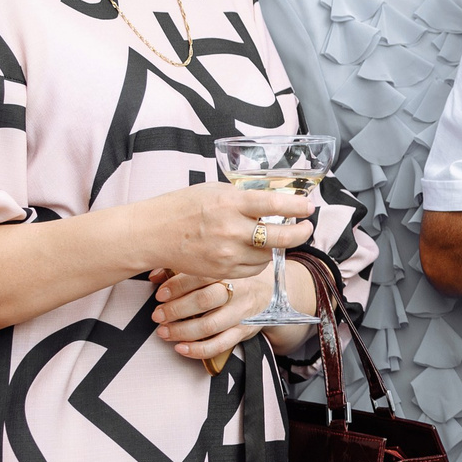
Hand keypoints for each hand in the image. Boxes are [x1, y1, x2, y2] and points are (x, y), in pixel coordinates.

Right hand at [142, 183, 313, 283]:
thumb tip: (274, 201)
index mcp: (229, 202)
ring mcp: (226, 253)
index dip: (296, 207)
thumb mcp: (214, 190)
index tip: (309, 207)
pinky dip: (259, 259)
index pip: (273, 204)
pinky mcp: (222, 271)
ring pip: (269, 255)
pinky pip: (253, 268)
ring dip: (277, 246)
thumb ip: (243, 197)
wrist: (152, 234)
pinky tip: (255, 250)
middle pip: (280, 237)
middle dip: (301, 233)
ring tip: (276, 236)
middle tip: (307, 227)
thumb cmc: (182, 207)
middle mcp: (230, 229)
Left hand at [149, 266, 288, 361]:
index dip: (177, 286)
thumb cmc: (236, 278)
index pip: (200, 276)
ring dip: (182, 331)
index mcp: (229, 271)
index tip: (160, 294)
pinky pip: (220, 345)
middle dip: (176, 310)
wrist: (271, 290)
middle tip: (158, 315)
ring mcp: (241, 313)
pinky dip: (198, 350)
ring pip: (210, 325)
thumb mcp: (216, 268)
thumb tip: (153, 275)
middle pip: (204, 301)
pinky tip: (181, 348)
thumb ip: (184, 270)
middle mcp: (237, 291)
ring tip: (164, 332)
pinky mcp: (244, 332)